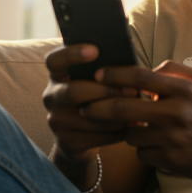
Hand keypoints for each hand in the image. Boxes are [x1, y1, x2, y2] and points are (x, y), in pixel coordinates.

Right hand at [42, 44, 138, 162]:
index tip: (95, 50)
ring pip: (90, 116)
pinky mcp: (67, 142)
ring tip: (140, 109)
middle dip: (107, 91)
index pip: (54, 60)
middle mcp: (51, 96)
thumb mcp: (92, 81)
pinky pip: (97, 137)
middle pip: (75, 91)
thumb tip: (129, 64)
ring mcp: (56, 121)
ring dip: (117, 113)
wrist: (80, 138)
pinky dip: (119, 130)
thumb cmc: (94, 98)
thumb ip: (103, 69)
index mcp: (57, 75)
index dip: (71, 54)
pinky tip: (134, 125)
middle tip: (133, 90)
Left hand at [81, 61, 191, 182]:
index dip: (115, 75)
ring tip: (137, 127)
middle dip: (98, 107)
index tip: (99, 74)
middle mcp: (176, 113)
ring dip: (127, 131)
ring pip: (130, 133)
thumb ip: (176, 71)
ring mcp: (172, 138)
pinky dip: (143, 149)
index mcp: (184, 91)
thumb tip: (149, 68)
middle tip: (86, 107)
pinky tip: (156, 146)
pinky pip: (142, 153)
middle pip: (124, 107)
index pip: (140, 77)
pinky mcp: (170, 160)